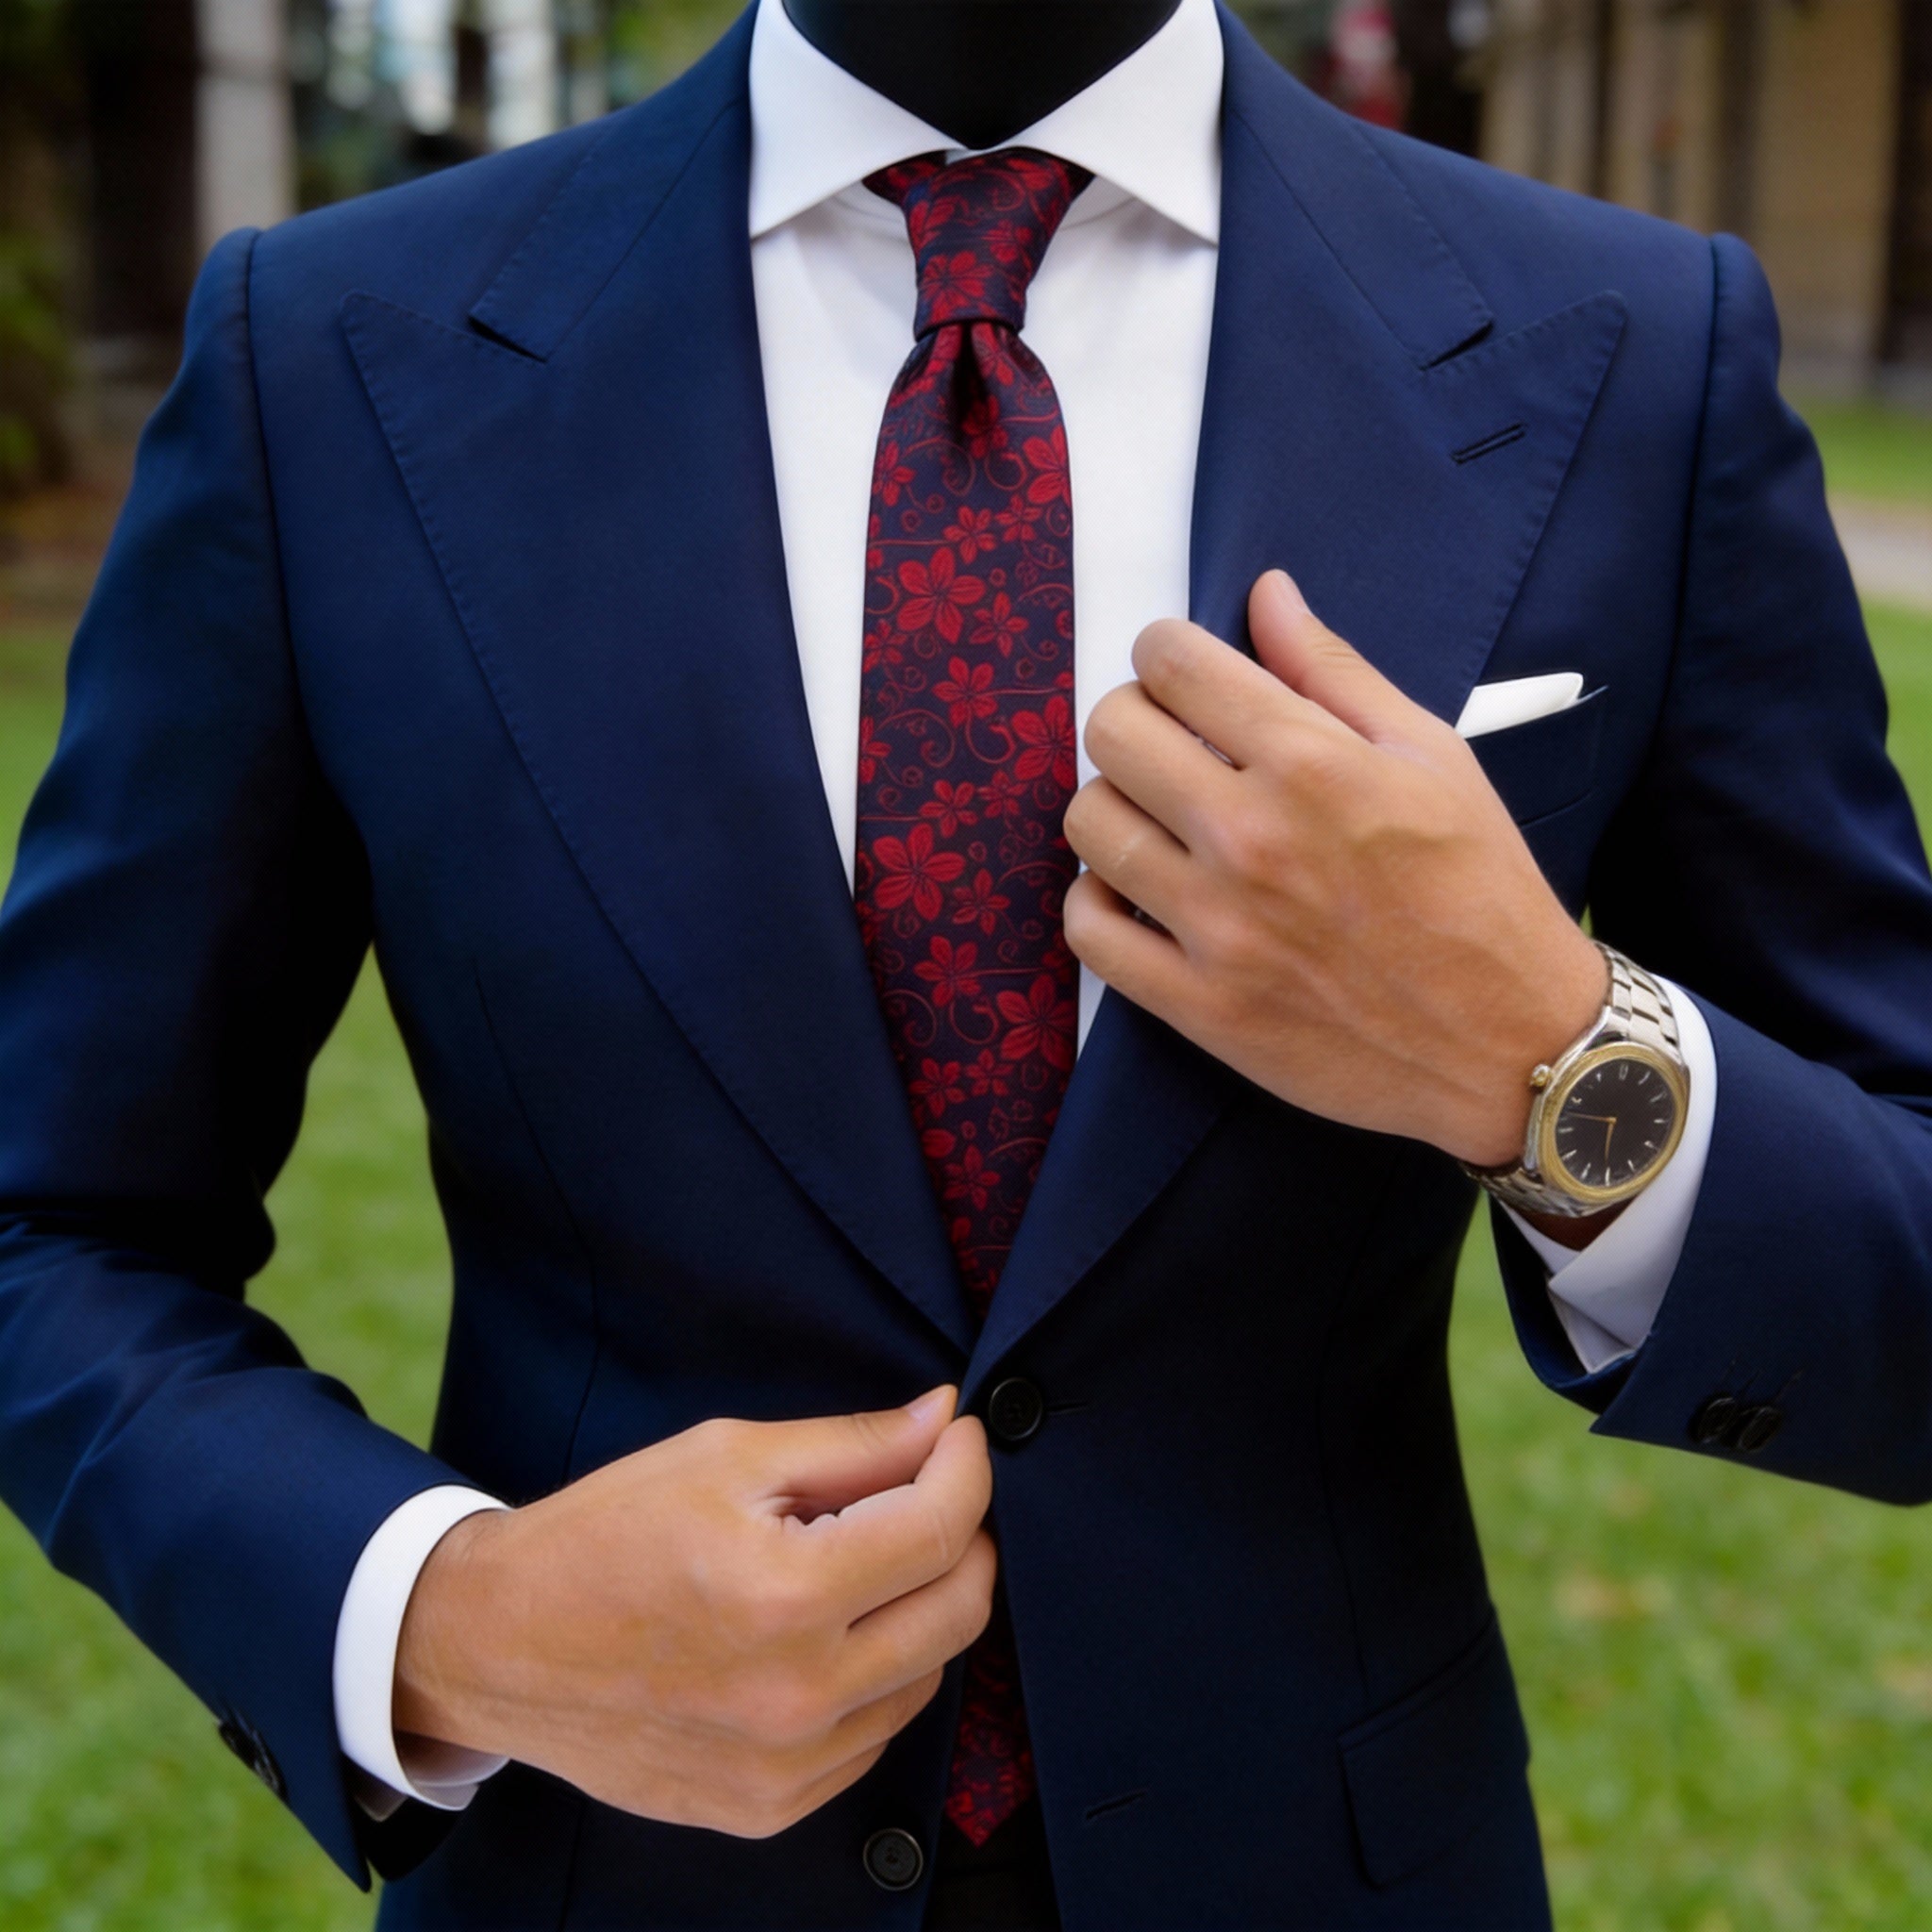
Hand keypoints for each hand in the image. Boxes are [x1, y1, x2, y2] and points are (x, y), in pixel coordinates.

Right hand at [393, 1387, 994, 1836]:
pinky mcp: (771, 1808)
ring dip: (922, 1607)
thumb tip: (942, 1420)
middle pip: (959, 1609)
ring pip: (929, 1675)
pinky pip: (875, 1734)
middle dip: (965, 1534)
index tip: (959, 1437)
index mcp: (785, 1594)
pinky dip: (877, 1675)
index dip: (967, 1468)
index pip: (941, 1529)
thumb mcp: (725, 1457)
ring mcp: (787, 1767)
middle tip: (932, 1489)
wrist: (499, 1647)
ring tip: (862, 1560)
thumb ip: (850, 1445)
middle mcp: (798, 1694)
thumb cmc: (605, 1535)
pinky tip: (828, 1631)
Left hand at [1062, 569, 1605, 1168]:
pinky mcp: (1198, 1004)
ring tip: (1157, 816)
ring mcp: (1216, 927)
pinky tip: (1137, 890)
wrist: (1512, 1041)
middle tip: (1169, 740)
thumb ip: (1335, 671)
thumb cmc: (1481, 891)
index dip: (1164, 650)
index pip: (1173, 664)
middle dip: (1133, 716)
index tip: (1179, 669)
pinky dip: (1096, 900)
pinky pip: (1088, 931)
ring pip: (1088, 823)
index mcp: (1310, 764)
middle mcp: (1250, 838)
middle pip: (1112, 732)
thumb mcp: (1433, 757)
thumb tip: (1267, 595)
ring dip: (1113, 804)